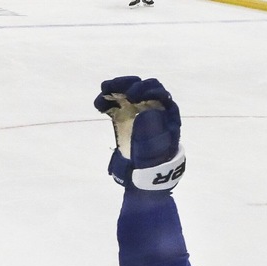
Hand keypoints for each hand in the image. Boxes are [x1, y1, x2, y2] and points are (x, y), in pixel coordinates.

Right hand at [94, 76, 183, 191]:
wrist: (142, 178)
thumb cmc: (152, 166)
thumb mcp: (154, 152)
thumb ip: (150, 134)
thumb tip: (145, 112)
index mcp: (167, 115)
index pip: (160, 95)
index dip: (147, 91)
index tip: (132, 96)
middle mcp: (153, 109)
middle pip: (144, 89)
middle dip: (130, 85)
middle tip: (116, 89)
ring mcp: (137, 112)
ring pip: (129, 93)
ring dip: (117, 88)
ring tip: (104, 89)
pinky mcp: (123, 117)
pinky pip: (115, 104)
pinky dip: (106, 101)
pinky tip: (99, 104)